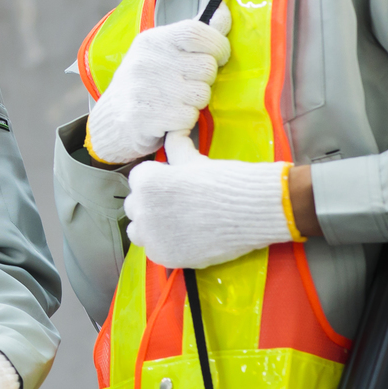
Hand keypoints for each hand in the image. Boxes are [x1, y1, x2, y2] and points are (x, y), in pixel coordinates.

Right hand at [85, 8, 230, 164]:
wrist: (111, 120)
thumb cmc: (145, 84)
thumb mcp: (162, 52)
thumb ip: (193, 35)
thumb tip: (223, 11)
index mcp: (152, 41)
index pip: (195, 32)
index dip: (218, 45)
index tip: (220, 56)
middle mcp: (146, 61)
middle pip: (206, 66)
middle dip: (205, 80)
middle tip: (188, 86)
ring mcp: (144, 88)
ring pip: (202, 94)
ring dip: (196, 103)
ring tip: (176, 103)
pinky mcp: (146, 116)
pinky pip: (189, 117)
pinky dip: (185, 122)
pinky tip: (170, 119)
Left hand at [125, 132, 296, 268]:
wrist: (251, 210)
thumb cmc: (223, 180)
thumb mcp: (194, 159)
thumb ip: (175, 147)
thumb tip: (171, 132)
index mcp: (145, 181)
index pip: (138, 179)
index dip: (158, 181)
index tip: (174, 185)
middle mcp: (142, 209)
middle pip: (136, 206)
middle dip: (152, 204)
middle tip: (178, 205)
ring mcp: (151, 235)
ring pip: (138, 231)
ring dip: (151, 227)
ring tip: (177, 223)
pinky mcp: (164, 256)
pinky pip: (154, 251)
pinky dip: (166, 245)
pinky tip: (185, 238)